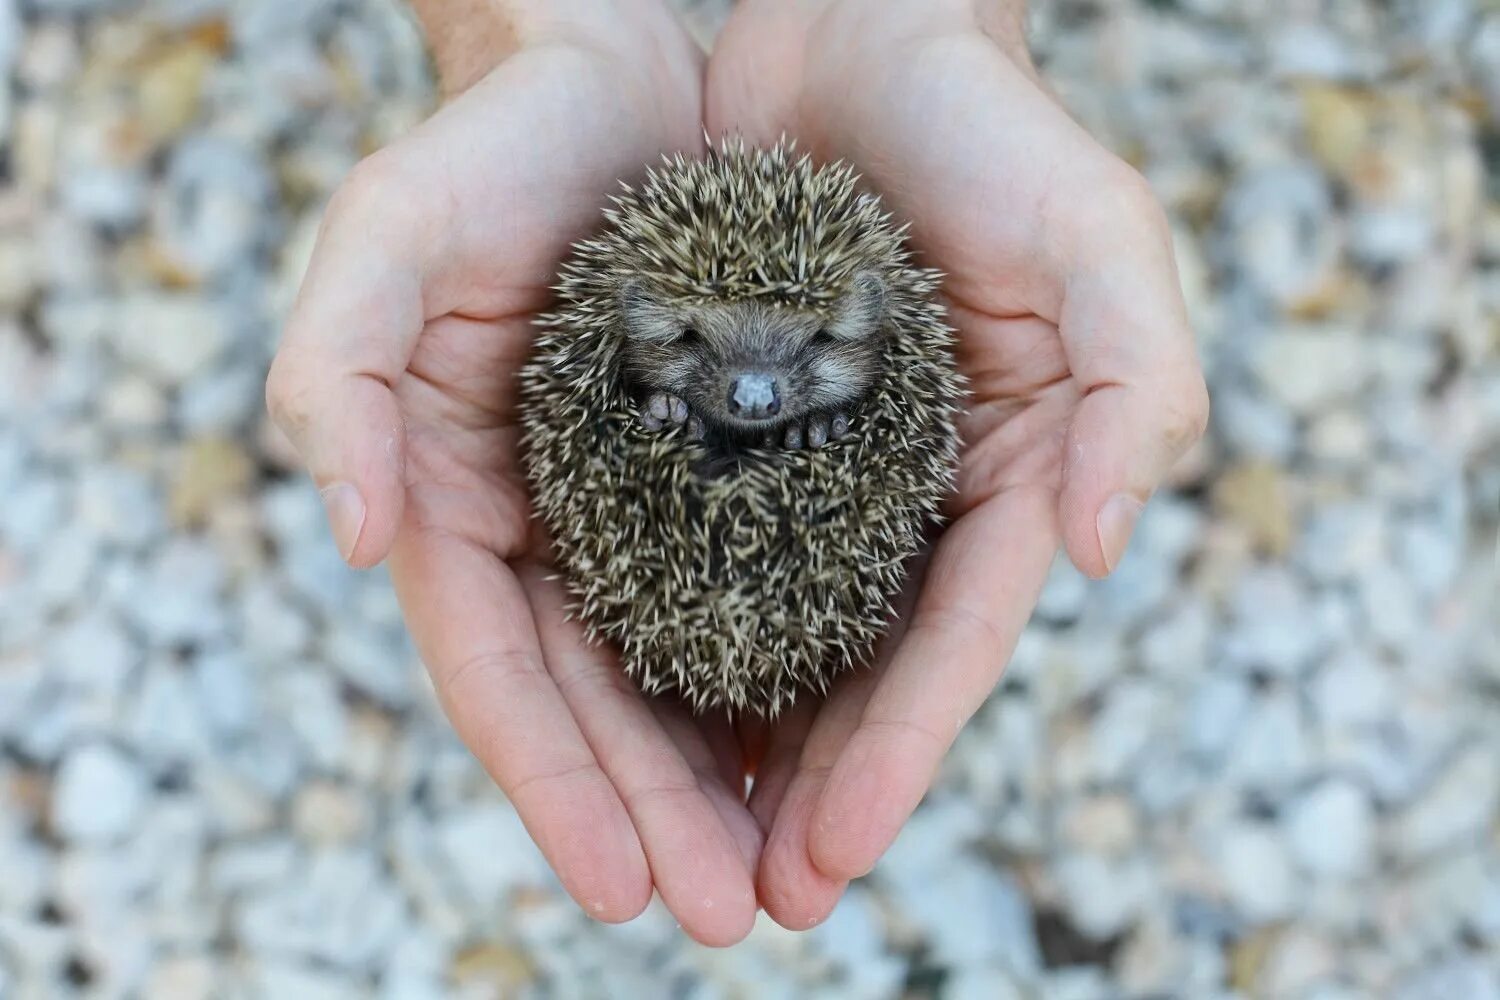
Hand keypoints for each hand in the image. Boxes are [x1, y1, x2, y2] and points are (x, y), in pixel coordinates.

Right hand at [266, 2, 766, 945]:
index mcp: (452, 499)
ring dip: (726, 776)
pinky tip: (829, 741)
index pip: (497, 675)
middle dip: (658, 814)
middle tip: (734, 915)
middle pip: (596, 702)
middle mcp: (543, 525)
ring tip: (794, 872)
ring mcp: (631, 505)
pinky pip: (752, 590)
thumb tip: (344, 530)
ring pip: (678, 670)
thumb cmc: (489, 150)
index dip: (554, 787)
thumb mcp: (388, 236)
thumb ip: (338, 373)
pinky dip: (781, 672)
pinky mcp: (716, 468)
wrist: (607, 76)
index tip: (626, 888)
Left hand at [706, 0, 1209, 926]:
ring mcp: (812, 470)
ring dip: (728, 749)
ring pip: (767, 636)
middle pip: (857, 669)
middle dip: (810, 788)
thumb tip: (1103, 549)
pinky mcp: (721, 430)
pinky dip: (663, 637)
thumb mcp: (1097, 232)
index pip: (954, 638)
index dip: (901, 748)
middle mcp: (905, 493)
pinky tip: (622, 714)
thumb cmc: (988, 129)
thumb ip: (1132, 379)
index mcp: (1003, 472)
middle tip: (753, 903)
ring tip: (681, 854)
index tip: (838, 848)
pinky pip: (685, 551)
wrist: (855, 36)